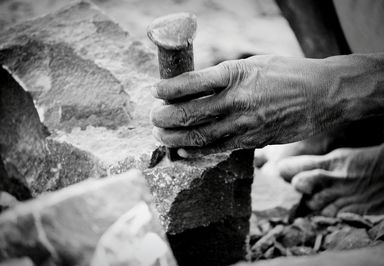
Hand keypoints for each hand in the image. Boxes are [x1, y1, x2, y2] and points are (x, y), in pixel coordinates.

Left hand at [151, 55, 341, 157]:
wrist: (321, 95)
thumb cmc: (285, 74)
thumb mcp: (252, 64)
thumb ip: (224, 77)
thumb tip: (195, 88)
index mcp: (234, 74)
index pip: (190, 83)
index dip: (167, 89)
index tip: (155, 91)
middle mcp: (236, 100)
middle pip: (188, 114)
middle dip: (164, 117)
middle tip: (153, 117)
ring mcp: (244, 124)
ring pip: (199, 136)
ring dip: (174, 137)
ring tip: (161, 135)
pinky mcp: (252, 141)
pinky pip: (217, 149)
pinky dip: (196, 152)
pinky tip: (182, 150)